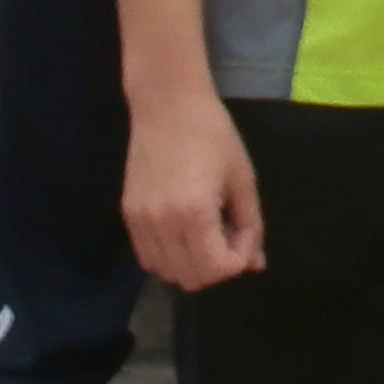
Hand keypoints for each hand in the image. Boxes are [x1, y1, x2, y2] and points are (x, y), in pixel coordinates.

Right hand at [121, 89, 266, 289]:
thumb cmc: (212, 133)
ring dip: (193, 264)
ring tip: (207, 229)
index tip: (244, 231)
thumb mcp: (242, 177)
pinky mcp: (128, 216)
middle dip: (218, 266)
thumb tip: (255, 264)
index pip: (217, 268)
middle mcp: (161, 225)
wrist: (167, 103)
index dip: (239, 258)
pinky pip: (148, 259)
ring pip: (167, 273)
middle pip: (191, 279)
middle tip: (228, 231)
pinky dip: (169, 257)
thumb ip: (251, 223)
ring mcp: (140, 223)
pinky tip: (184, 230)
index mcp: (194, 213)